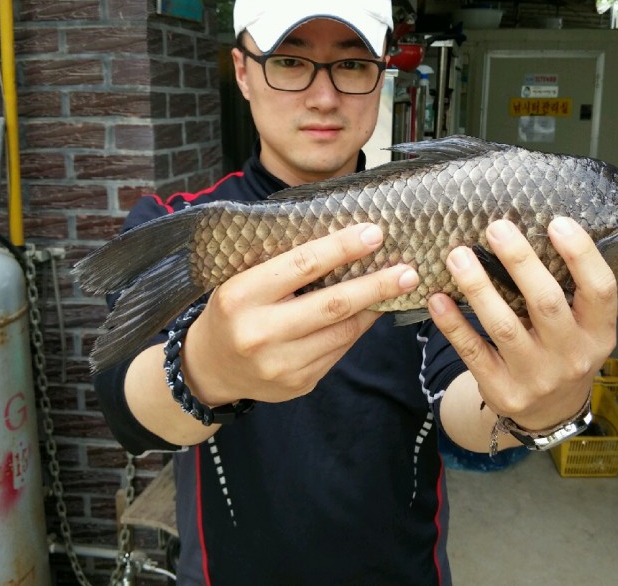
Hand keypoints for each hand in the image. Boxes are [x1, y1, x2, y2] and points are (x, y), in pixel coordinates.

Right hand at [182, 223, 419, 405]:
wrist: (208, 369)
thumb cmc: (232, 311)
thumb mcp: (241, 279)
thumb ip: (284, 266)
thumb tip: (345, 242)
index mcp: (241, 295)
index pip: (302, 265)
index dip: (343, 248)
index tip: (375, 233)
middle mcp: (260, 332)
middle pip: (333, 304)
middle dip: (376, 284)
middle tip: (408, 270)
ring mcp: (280, 364)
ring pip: (343, 331)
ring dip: (375, 307)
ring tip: (399, 286)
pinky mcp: (298, 384)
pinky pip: (339, 350)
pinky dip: (358, 328)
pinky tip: (371, 312)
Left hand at [428, 217, 617, 431]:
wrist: (550, 414)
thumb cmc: (562, 351)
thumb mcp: (581, 328)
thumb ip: (566, 291)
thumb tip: (530, 232)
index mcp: (598, 333)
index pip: (600, 290)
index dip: (581, 254)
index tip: (556, 222)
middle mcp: (572, 356)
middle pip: (545, 302)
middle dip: (519, 261)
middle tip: (496, 228)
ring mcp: (537, 377)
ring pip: (504, 326)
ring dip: (478, 287)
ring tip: (457, 256)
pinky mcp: (503, 391)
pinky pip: (473, 352)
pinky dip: (453, 324)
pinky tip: (438, 299)